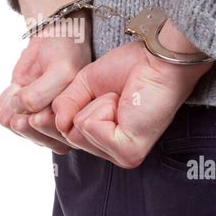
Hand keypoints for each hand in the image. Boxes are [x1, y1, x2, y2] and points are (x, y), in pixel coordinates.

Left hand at [0, 14, 90, 153]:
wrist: (52, 37)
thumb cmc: (65, 53)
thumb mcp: (61, 70)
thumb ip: (42, 94)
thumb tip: (17, 111)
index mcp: (77, 119)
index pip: (60, 139)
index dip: (45, 129)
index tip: (36, 117)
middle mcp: (59, 122)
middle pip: (39, 138)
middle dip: (25, 125)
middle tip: (18, 110)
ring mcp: (38, 116)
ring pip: (20, 129)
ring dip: (12, 115)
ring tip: (12, 98)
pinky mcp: (20, 107)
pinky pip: (6, 116)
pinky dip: (3, 105)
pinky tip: (9, 94)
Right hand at [52, 21, 213, 167]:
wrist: (157, 60)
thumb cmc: (129, 68)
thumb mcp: (84, 85)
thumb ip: (64, 105)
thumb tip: (57, 124)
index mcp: (105, 139)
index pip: (65, 134)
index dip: (69, 109)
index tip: (98, 95)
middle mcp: (113, 152)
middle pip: (68, 135)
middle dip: (85, 106)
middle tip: (114, 97)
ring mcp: (121, 156)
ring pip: (77, 132)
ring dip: (96, 106)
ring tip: (121, 101)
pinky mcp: (128, 152)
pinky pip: (89, 127)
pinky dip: (103, 108)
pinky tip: (124, 105)